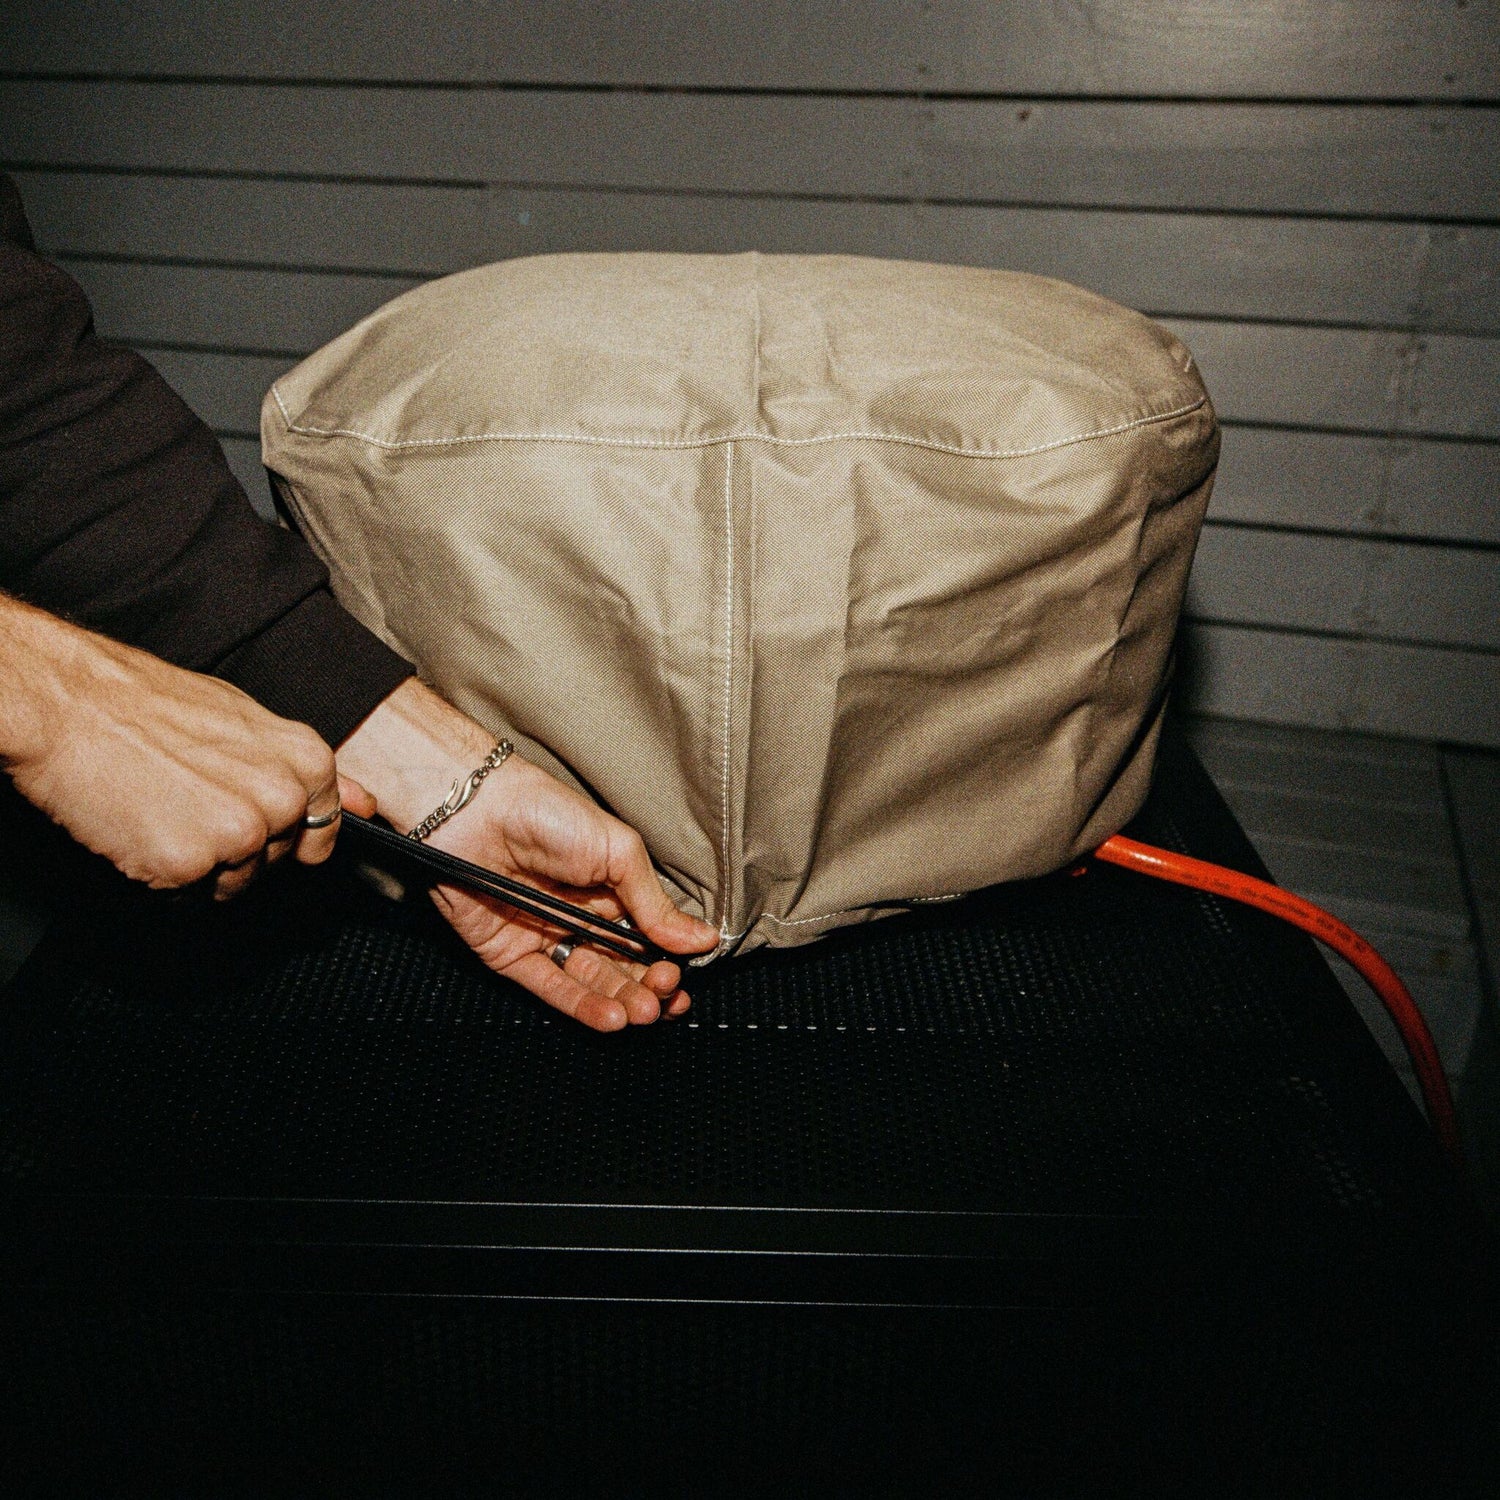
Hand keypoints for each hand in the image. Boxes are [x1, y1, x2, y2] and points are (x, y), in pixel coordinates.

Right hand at [0, 593, 373, 897]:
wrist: (71, 705)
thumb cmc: (151, 706)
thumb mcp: (249, 719)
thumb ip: (306, 769)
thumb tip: (366, 802)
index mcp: (307, 762)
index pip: (323, 830)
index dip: (286, 834)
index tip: (255, 822)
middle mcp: (283, 800)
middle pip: (275, 860)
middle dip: (236, 846)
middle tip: (187, 801)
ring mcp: (239, 836)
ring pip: (233, 883)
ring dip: (200, 864)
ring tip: (163, 809)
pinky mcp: (189, 865)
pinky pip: (185, 894)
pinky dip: (160, 873)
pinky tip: (141, 828)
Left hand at [337, 678, 717, 1030]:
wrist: (478, 811)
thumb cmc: (549, 815)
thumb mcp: (619, 852)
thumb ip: (656, 903)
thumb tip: (702, 938)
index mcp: (612, 890)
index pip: (648, 938)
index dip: (666, 961)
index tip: (680, 976)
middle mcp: (582, 918)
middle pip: (623, 966)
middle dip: (648, 986)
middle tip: (665, 996)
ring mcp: (547, 938)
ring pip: (592, 982)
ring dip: (621, 1001)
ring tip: (643, 1012)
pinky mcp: (511, 956)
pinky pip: (551, 988)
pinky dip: (582, 1006)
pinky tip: (612, 1016)